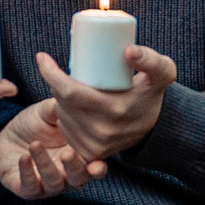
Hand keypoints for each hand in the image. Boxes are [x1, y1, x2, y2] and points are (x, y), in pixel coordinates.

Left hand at [0, 99, 106, 198]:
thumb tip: (75, 95)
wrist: (6, 136)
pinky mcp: (27, 188)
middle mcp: (66, 174)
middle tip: (67, 153)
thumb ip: (65, 108)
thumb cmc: (34, 126)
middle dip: (74, 168)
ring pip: (54, 183)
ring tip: (35, 145)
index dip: (98, 168)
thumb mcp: (49, 113)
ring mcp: (47, 183)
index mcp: (78, 157)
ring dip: (46, 164)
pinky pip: (30, 186)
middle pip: (78, 179)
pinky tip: (24, 157)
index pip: (94, 166)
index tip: (97, 165)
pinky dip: (27, 172)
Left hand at [35, 44, 178, 162]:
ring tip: (63, 87)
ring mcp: (96, 146)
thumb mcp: (162, 72)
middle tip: (58, 71)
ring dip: (55, 100)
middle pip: (62, 103)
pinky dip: (61, 118)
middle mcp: (103, 132)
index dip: (50, 73)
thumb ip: (151, 59)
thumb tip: (128, 50)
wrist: (156, 126)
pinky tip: (62, 107)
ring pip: (61, 118)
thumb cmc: (153, 91)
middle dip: (52, 83)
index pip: (69, 91)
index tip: (42, 57)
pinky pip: (66, 132)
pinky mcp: (92, 154)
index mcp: (114, 110)